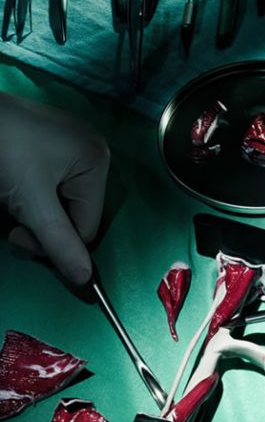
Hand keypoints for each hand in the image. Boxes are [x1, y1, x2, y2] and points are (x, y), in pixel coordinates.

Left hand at [0, 93, 109, 283]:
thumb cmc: (3, 152)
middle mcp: (94, 150)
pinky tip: (16, 184)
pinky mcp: (54, 141)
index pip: (87, 226)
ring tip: (11, 198)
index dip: (55, 240)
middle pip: (77, 213)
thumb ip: (60, 243)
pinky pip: (55, 183)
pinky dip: (35, 193)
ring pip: (63, 201)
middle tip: (14, 221)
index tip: (20, 235)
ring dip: (37, 212)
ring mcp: (74, 143)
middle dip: (44, 225)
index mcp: (98, 162)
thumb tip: (86, 280)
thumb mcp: (32, 204)